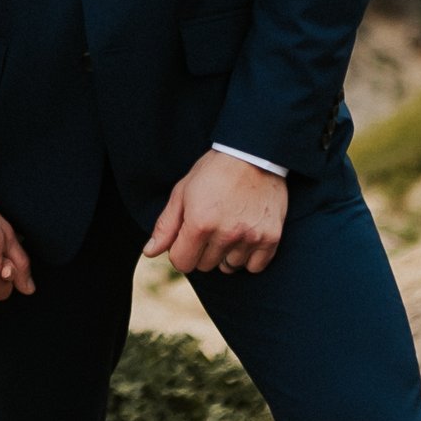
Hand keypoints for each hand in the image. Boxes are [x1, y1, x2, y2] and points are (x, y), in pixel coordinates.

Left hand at [145, 149, 286, 277]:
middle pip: (204, 265)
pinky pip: (254, 267)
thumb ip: (166, 225)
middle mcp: (226, 234)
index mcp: (199, 223)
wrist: (254, 154)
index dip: (180, 250)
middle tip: (211, 226)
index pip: (182, 263)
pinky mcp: (271, 238)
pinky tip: (245, 237)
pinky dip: (248, 257)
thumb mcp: (183, 192)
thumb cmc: (214, 171)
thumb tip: (150, 252)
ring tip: (229, 228)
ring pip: (229, 267)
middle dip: (202, 250)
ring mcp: (250, 237)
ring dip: (226, 253)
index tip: (187, 235)